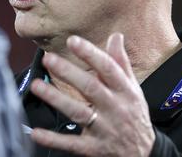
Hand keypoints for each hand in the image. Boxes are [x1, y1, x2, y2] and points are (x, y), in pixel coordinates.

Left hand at [30, 33, 154, 156]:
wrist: (145, 154)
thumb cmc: (134, 115)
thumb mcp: (133, 89)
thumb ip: (121, 63)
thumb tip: (116, 36)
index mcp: (124, 91)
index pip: (108, 68)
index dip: (90, 54)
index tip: (73, 41)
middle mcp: (115, 108)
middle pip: (90, 88)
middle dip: (69, 72)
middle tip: (49, 59)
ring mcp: (104, 129)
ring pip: (78, 112)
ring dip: (56, 99)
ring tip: (36, 86)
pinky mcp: (93, 148)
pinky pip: (72, 143)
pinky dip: (53, 139)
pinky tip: (37, 133)